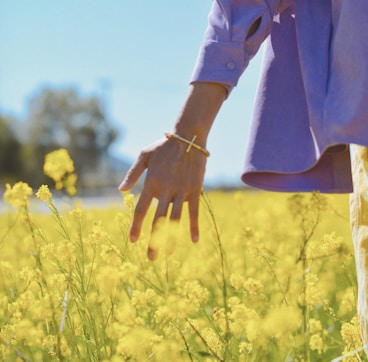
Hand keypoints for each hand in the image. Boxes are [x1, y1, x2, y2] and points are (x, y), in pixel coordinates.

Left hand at [118, 136, 206, 258]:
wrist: (189, 138)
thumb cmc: (164, 147)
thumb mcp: (144, 156)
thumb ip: (132, 174)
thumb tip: (120, 191)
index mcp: (151, 183)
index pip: (141, 210)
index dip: (137, 226)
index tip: (133, 241)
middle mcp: (166, 190)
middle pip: (158, 220)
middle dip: (154, 240)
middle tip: (151, 257)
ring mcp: (181, 191)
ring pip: (175, 219)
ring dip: (172, 238)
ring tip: (169, 254)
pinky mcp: (195, 190)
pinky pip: (194, 212)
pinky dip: (193, 226)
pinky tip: (193, 240)